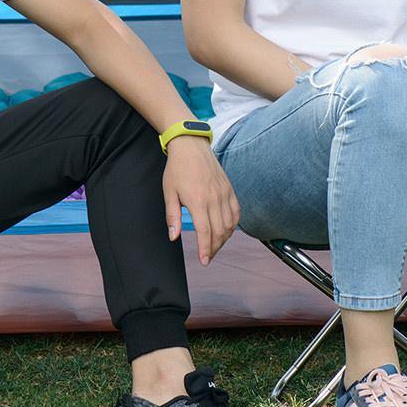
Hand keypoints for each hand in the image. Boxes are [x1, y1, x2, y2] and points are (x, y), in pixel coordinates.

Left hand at [163, 136, 239, 264]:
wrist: (191, 146)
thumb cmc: (177, 169)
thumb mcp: (169, 193)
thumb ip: (172, 217)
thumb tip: (173, 237)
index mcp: (198, 201)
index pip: (205, 232)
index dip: (205, 249)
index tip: (204, 261)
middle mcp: (214, 199)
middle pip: (219, 232)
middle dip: (214, 248)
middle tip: (208, 256)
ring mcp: (224, 193)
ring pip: (230, 224)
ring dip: (224, 239)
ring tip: (215, 246)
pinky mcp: (230, 189)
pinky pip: (236, 212)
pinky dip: (233, 225)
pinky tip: (226, 231)